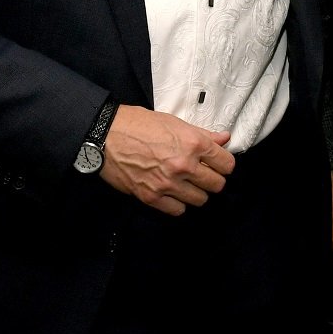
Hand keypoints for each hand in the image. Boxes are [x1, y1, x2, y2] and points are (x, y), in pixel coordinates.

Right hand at [100, 104, 234, 216]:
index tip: (218, 164)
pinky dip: (178, 204)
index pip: (227, 164)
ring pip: (200, 200)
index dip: (224, 164)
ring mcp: (168, 184)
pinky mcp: (152, 197)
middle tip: (203, 174)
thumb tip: (225, 138)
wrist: (105, 135)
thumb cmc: (139, 124)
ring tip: (187, 184)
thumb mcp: (175, 122)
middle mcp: (185, 166)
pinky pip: (178, 210)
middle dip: (212, 179)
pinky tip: (173, 194)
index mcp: (194, 144)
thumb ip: (203, 134)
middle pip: (217, 185)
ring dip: (196, 192)